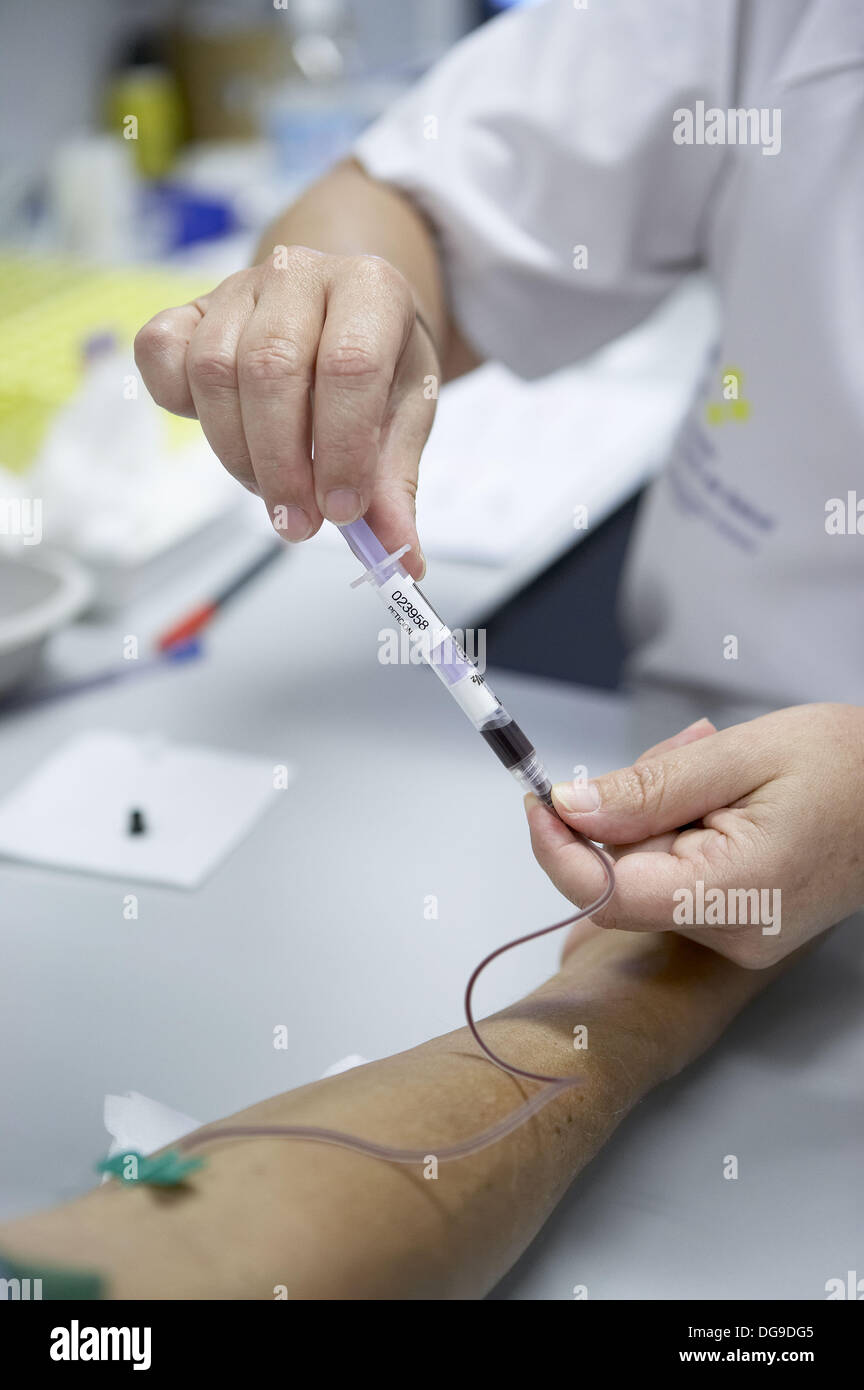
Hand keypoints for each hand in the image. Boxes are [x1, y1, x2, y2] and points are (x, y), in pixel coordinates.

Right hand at [134, 246, 439, 576]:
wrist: (342, 311)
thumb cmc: (378, 363)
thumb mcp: (405, 415)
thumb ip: (396, 483)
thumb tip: (400, 556)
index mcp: (371, 289)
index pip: (350, 364)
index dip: (343, 447)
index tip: (342, 512)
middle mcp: (299, 275)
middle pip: (271, 368)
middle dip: (282, 464)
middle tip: (298, 522)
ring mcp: (236, 287)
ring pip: (214, 369)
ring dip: (238, 452)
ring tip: (272, 492)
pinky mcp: (189, 307)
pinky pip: (160, 350)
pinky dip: (177, 404)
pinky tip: (225, 436)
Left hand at [526, 703, 863, 967]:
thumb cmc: (848, 767)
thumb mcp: (741, 755)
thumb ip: (650, 788)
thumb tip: (570, 809)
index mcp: (733, 893)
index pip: (607, 894)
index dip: (558, 849)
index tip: (540, 798)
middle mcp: (732, 933)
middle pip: (626, 878)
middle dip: (627, 811)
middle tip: (680, 754)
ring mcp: (740, 935)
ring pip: (650, 874)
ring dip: (659, 813)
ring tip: (715, 766)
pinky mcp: (743, 924)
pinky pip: (681, 877)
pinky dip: (683, 831)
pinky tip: (724, 796)